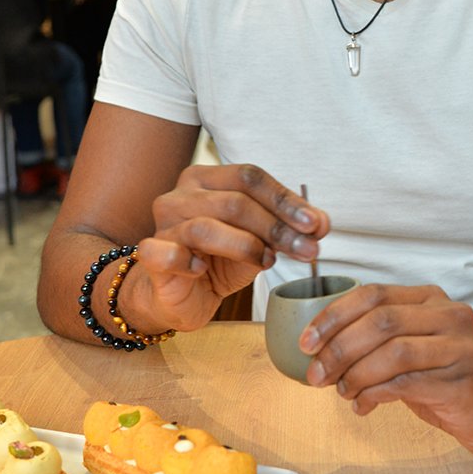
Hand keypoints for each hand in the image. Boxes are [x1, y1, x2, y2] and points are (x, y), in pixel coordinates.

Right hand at [125, 164, 329, 332]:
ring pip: (206, 226)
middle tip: (306, 251)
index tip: (316, 226)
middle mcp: (181, 195)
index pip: (250, 177)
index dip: (286, 200)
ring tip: (267, 262)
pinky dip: (189, 261)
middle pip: (235, 201)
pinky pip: (167, 252)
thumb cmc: (218, 261)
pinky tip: (204, 271)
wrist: (176, 296)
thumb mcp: (258, 242)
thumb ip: (286, 229)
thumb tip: (321, 224)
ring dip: (246, 246)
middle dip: (276, 227)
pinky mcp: (151, 254)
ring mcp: (163, 224)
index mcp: (207, 180)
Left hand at [299, 282, 472, 461]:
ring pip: (392, 351)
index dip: (333, 316)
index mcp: (430, 299)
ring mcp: (459, 347)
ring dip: (355, 374)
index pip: (373, 295)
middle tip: (316, 374)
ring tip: (340, 392)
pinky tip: (362, 405)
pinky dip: (374, 394)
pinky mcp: (462, 381)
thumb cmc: (450, 379)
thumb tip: (320, 351)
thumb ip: (378, 342)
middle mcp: (448, 315)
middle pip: (380, 321)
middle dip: (338, 348)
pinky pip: (405, 383)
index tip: (306, 342)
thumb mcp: (414, 349)